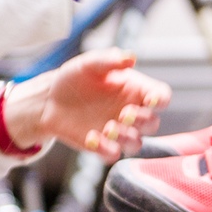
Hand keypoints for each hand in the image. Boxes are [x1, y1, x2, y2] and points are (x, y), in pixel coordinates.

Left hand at [2, 49, 168, 161]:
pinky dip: (106, 149)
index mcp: (136, 90)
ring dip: (127, 138)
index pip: (160, 96)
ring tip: (108, 128)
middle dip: (143, 121)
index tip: (151, 100)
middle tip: (124, 114)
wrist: (50, 99)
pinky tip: (91, 137)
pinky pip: (113, 154)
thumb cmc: (75, 77)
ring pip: (136, 143)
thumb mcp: (90, 64)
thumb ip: (109, 60)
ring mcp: (118, 132)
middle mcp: (132, 113)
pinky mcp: (102, 146)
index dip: (161, 100)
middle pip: (152, 123)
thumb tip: (130, 57)